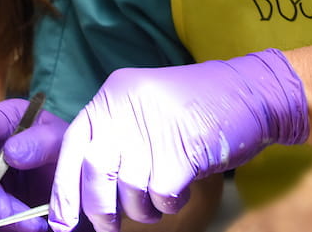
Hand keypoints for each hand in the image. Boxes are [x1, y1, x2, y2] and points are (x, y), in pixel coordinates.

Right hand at [0, 99, 69, 231]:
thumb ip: (41, 142)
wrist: (86, 183)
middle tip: (9, 214)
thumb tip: (10, 153)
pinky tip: (31, 227)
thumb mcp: (65, 142)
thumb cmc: (77, 150)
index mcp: (5, 120)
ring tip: (33, 225)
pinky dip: (7, 224)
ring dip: (0, 215)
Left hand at [51, 49, 308, 231]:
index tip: (60, 223)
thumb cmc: (196, 111)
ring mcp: (154, 124)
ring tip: (159, 197)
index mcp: (112, 95)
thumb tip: (82, 195)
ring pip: (130, 188)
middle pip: (96, 171)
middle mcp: (126, 105)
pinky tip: (180, 190)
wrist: (250, 92)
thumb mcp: (144, 113)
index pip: (73, 145)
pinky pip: (161, 194)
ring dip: (143, 207)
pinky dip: (169, 203)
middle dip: (100, 208)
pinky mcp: (183, 147)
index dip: (64, 189)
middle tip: (109, 226)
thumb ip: (114, 142)